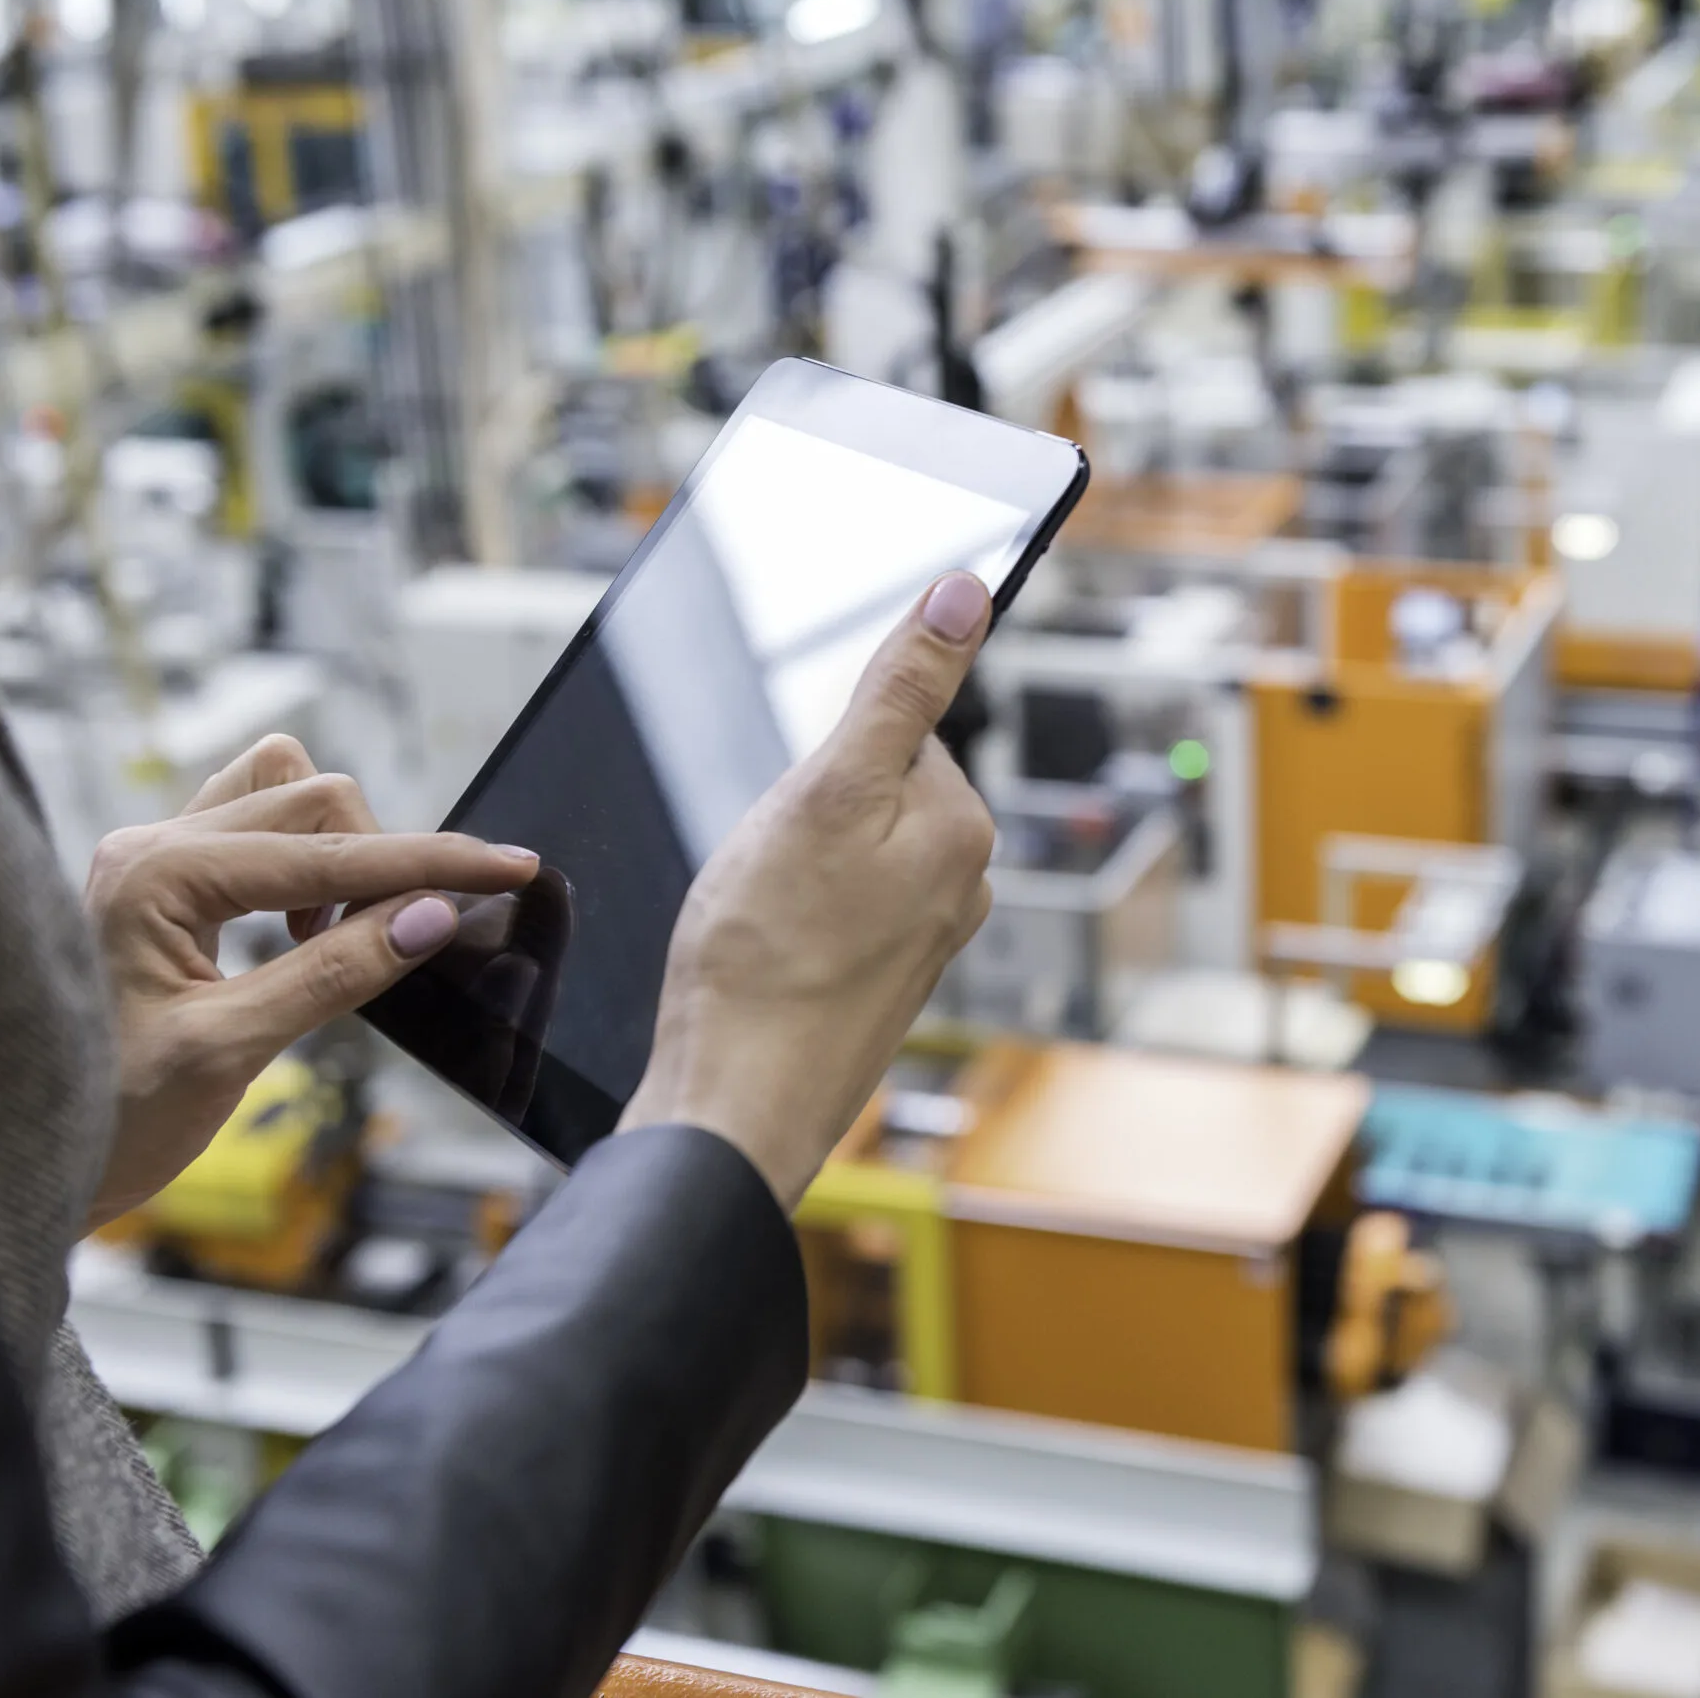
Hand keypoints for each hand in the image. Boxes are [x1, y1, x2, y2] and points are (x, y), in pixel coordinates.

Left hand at [83, 735, 539, 1229]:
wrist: (20, 1161)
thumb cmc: (106, 1119)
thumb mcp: (229, 1053)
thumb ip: (335, 975)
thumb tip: (431, 916)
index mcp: (155, 876)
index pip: (326, 852)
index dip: (430, 861)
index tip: (512, 866)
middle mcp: (149, 845)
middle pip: (312, 799)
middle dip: (383, 860)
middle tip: (411, 940)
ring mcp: (152, 858)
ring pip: (283, 794)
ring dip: (339, 851)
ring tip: (340, 938)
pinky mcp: (163, 883)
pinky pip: (256, 828)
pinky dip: (306, 864)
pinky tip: (305, 932)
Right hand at [621, 573, 998, 1205]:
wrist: (733, 1106)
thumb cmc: (763, 959)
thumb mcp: (825, 790)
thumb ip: (901, 688)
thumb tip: (967, 593)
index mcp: (964, 827)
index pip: (892, 728)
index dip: (820, 757)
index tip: (790, 812)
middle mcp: (962, 884)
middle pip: (867, 787)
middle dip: (805, 808)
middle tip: (766, 870)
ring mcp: (923, 939)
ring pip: (840, 850)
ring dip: (789, 866)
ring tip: (760, 919)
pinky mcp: (879, 982)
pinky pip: (827, 909)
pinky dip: (787, 917)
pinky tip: (763, 954)